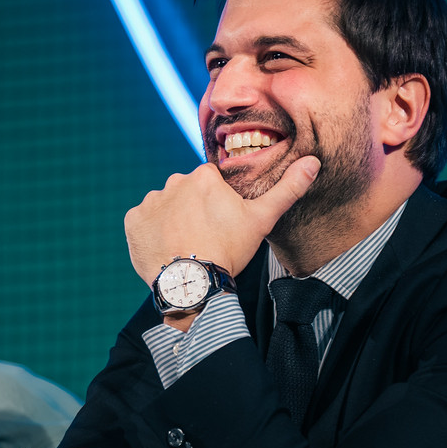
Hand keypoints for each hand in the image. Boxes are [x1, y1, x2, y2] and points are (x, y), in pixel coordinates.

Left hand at [125, 156, 319, 285]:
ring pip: (165, 206)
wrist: (192, 285)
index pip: (210, 184)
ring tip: (185, 245)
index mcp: (203, 177)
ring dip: (172, 220)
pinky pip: (143, 221)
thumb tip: (313, 162)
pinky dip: (152, 232)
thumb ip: (287, 189)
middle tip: (204, 237)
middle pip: (186, 193)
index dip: (216, 204)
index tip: (220, 224)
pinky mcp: (133, 221)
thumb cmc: (228, 251)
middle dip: (193, 210)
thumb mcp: (262, 220)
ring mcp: (150, 201)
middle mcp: (173, 182)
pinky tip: (166, 247)